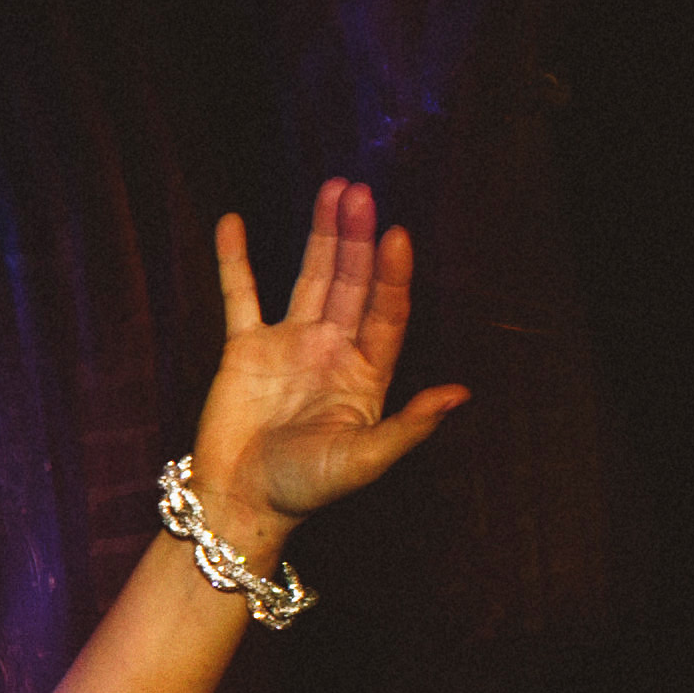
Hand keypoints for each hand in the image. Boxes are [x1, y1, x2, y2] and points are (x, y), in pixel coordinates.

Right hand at [190, 180, 465, 555]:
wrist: (240, 502)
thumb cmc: (304, 488)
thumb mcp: (364, 460)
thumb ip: (409, 425)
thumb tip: (459, 394)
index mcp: (364, 373)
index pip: (386, 311)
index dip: (393, 274)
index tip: (397, 236)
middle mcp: (330, 350)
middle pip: (351, 281)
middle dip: (356, 237)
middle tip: (358, 193)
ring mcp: (287, 345)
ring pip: (309, 277)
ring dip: (320, 235)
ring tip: (332, 190)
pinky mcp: (243, 350)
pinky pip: (240, 296)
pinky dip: (235, 261)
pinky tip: (234, 223)